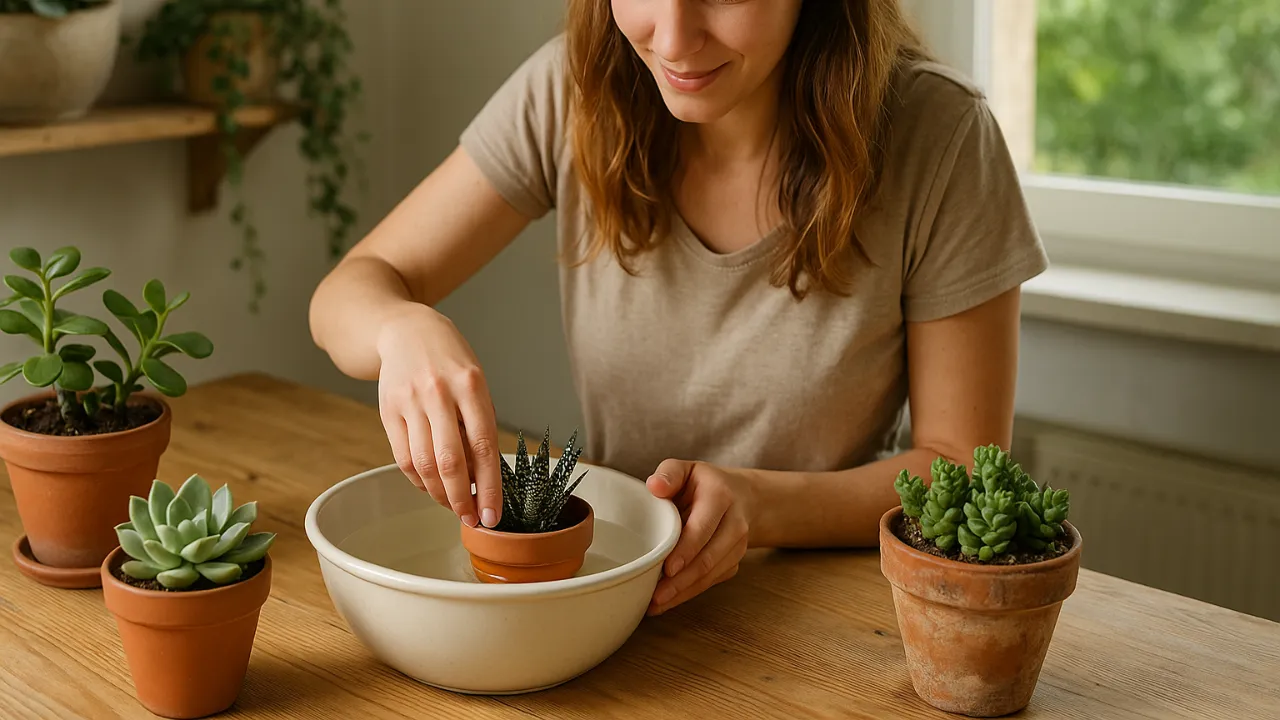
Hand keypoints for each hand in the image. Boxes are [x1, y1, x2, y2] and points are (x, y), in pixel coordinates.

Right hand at [375, 304, 501, 527]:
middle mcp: (438, 393)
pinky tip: (430, 487)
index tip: (493, 516)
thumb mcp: (475, 381)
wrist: (405, 329)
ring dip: (439, 494)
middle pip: (450, 461)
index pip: (483, 446)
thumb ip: (479, 422)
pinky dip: (418, 480)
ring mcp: (409, 402)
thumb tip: (481, 477)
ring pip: (423, 464)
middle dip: (462, 499)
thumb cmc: (450, 360)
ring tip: (452, 506)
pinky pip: (402, 458)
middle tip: (470, 519)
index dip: (489, 487)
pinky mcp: (387, 410)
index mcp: (470, 385)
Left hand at [645, 459, 755, 615]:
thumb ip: (669, 473)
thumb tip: (655, 486)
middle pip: (709, 557)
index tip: (668, 568)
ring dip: (684, 592)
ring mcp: (738, 546)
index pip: (703, 527)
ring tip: (656, 603)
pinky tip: (668, 600)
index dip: (686, 550)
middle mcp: (735, 523)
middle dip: (682, 580)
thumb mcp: (687, 469)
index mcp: (720, 496)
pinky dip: (689, 593)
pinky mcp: (734, 562)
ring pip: (711, 574)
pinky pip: (712, 581)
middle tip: (656, 595)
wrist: (741, 497)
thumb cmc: (704, 484)